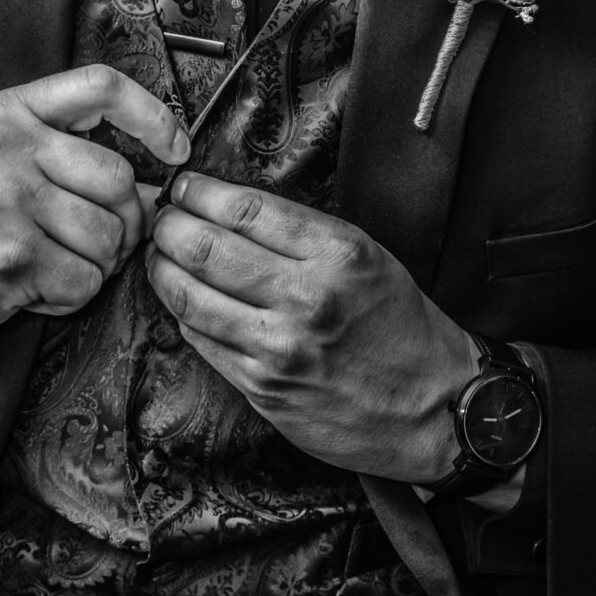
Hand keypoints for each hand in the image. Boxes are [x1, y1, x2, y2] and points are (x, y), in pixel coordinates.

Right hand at [0, 66, 187, 355]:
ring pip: (108, 236)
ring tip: (58, 263)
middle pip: (119, 179)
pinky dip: (71, 295)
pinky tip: (38, 286)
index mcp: (10, 114)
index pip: (100, 87)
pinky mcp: (11, 260)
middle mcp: (9, 149)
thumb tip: (155, 182)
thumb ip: (62, 149)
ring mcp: (8, 204)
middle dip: (124, 221)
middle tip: (97, 238)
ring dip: (97, 264)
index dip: (153, 115)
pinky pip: (84, 281)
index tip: (174, 147)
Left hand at [146, 171, 478, 487]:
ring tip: (160, 255)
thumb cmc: (401, 327)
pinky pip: (200, 339)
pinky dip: (182, 313)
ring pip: (189, 296)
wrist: (435, 408)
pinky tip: (182, 299)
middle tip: (161, 219)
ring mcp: (280, 347)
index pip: (245, 209)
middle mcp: (307, 298)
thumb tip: (225, 209)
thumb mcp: (368, 258)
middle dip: (169, 226)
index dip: (199, 192)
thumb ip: (300, 234)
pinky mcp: (262, 387)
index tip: (184, 187)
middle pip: (205, 248)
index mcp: (339, 254)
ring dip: (162, 269)